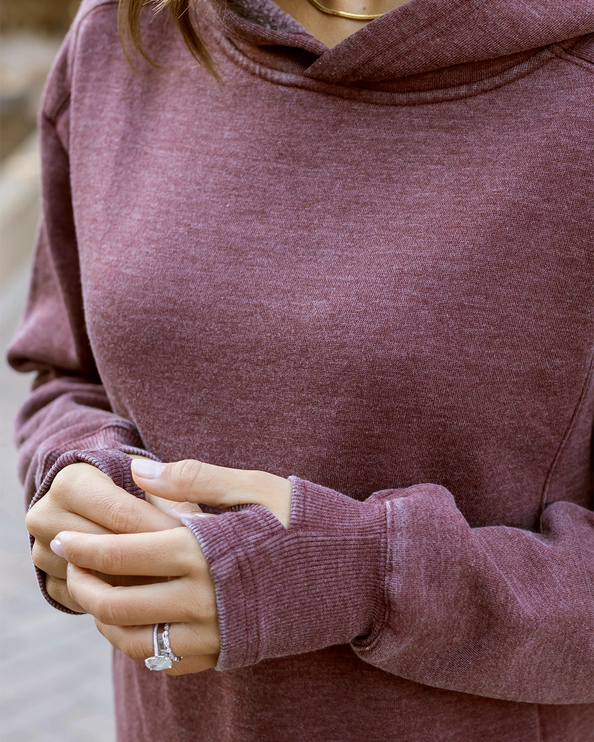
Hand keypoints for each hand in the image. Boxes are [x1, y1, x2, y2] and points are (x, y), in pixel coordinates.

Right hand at [26, 462, 180, 611]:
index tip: (195, 543)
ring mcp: (41, 552)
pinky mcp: (47, 583)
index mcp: (70, 482)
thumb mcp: (152, 484)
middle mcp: (45, 515)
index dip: (160, 529)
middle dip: (149, 561)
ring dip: (133, 587)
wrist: (101, 506)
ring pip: (94, 580)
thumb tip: (190, 525)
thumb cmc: (135, 490)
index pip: (121, 513)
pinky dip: (116, 603)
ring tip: (172, 585)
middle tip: (189, 571)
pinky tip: (146, 598)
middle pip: (104, 549)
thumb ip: (172, 498)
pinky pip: (84, 602)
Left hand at [53, 458, 291, 673]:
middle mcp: (204, 599)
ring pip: (135, 641)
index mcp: (205, 552)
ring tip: (95, 593)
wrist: (362, 573)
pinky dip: (138, 644)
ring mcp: (217, 634)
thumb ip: (195, 478)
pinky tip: (136, 620)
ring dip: (103, 619)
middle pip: (118, 602)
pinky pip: (167, 661)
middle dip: (83, 583)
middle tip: (70, 565)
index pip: (123, 554)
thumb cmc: (309, 521)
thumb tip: (140, 470)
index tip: (62, 537)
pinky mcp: (229, 653)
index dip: (85, 546)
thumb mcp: (256, 487)